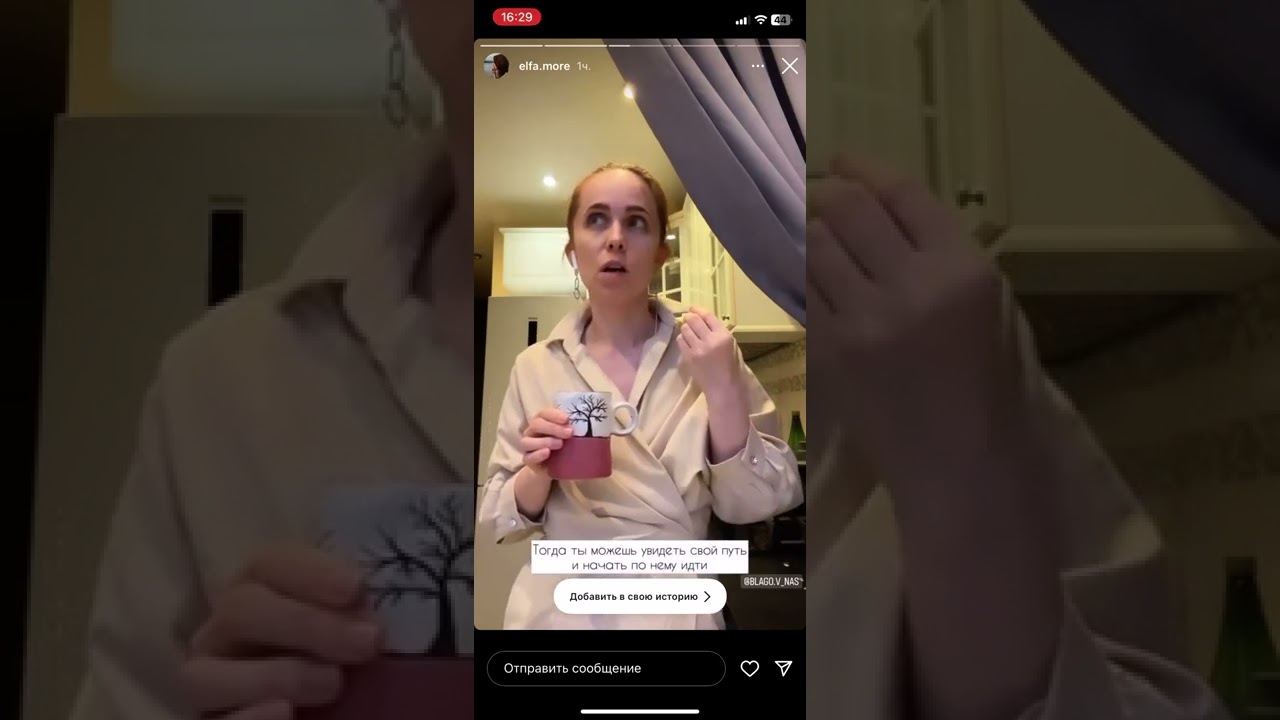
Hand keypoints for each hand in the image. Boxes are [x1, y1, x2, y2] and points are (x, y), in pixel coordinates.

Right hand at [181, 544, 380, 718]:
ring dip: (274, 675)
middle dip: (306, 623)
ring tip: (333, 684)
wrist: (333, 716)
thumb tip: (373, 610)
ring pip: (204, 674)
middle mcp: (224, 637)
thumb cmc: (348, 664)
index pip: (267, 565)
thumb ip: (355, 612)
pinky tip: (284, 712)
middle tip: (366, 643)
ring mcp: (208, 686)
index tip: (356, 588)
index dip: (310, 572)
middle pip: (239, 609)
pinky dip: (247, 719)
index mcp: (259, 596)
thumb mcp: (354, 630)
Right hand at [519, 407, 572, 472]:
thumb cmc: (564, 446)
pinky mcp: (528, 460)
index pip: (543, 413)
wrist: (555, 467)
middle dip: (552, 427)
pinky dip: (537, 454)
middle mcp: (532, 431)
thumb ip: (574, 429)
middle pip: (536, 424)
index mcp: (542, 421)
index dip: (554, 414)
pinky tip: (547, 453)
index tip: (566, 419)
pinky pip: (528, 457)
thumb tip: (594, 424)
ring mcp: (528, 446)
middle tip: (569, 433)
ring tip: (560, 444)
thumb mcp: (570, 436)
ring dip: (545, 441)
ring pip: (528, 441)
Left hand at [677, 307, 741, 398]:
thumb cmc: (731, 366)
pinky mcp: (689, 357)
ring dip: (685, 327)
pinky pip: (681, 341)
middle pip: (694, 320)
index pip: (708, 316)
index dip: (698, 310)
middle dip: (689, 317)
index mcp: (724, 336)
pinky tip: (687, 341)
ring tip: (688, 331)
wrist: (724, 387)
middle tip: (688, 317)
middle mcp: (710, 340)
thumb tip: (703, 319)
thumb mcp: (732, 345)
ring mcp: (698, 349)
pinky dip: (682, 338)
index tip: (693, 308)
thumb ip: (719, 331)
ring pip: (685, 329)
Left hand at [808, 157, 1037, 468]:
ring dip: (810, 232)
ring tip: (813, 232)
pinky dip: (803, 276)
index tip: (844, 162)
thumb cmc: (990, 378)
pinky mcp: (830, 352)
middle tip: (821, 194)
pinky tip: (809, 274)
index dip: (863, 169)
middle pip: (847, 209)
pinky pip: (803, 293)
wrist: (963, 459)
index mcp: (963, 267)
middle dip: (828, 193)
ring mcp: (863, 322)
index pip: (900, 193)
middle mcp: (911, 286)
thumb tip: (885, 203)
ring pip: (815, 246)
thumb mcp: (993, 300)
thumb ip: (945, 249)